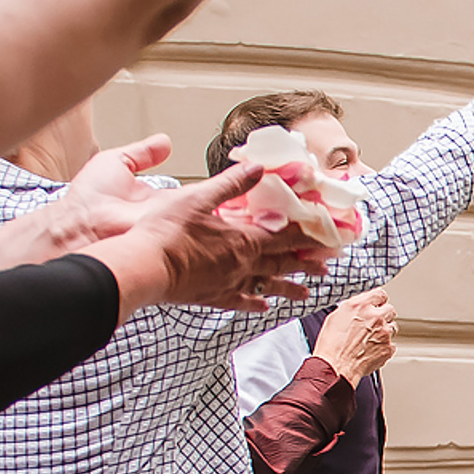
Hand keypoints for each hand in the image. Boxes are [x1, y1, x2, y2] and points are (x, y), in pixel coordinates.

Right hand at [91, 158, 333, 317]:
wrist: (144, 268)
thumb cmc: (166, 231)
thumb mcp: (199, 198)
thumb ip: (231, 184)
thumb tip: (258, 168)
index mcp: (243, 240)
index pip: (285, 237)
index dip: (308, 236)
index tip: (329, 238)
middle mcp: (243, 264)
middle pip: (282, 263)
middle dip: (306, 263)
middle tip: (326, 266)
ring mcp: (229, 283)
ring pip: (268, 285)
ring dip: (289, 287)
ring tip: (307, 292)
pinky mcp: (213, 297)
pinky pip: (241, 301)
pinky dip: (256, 303)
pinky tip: (265, 306)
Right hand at [314, 290, 397, 385]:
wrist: (335, 366)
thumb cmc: (331, 345)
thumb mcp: (336, 317)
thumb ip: (353, 309)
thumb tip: (359, 308)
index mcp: (361, 306)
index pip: (380, 294)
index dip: (378, 300)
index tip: (377, 304)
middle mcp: (375, 317)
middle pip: (390, 310)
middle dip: (383, 315)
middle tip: (373, 323)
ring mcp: (384, 333)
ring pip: (393, 327)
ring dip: (384, 330)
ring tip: (370, 338)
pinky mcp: (388, 348)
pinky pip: (392, 344)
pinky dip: (384, 346)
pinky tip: (372, 349)